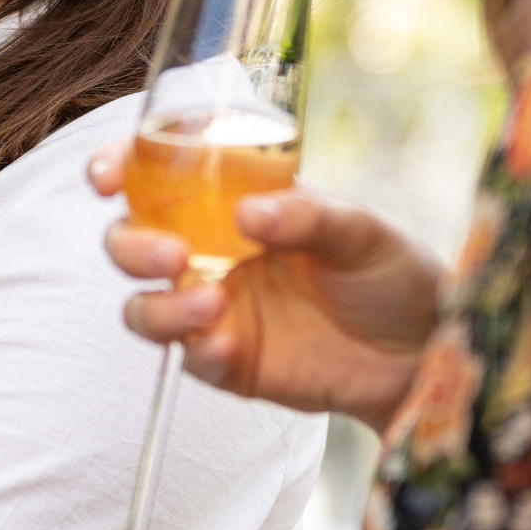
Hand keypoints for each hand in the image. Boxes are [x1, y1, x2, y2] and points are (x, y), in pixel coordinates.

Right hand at [91, 144, 444, 433]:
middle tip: (172, 253)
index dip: (119, 167)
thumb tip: (247, 214)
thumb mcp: (360, 230)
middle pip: (130, 240)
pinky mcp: (227, 361)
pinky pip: (187, 356)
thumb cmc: (392, 274)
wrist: (423, 354)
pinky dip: (197, 349)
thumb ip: (306, 216)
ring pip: (142, 304)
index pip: (158, 174)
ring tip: (210, 305)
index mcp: (234, 200)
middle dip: (132, 245)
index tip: (107, 176)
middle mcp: (211, 250)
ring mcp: (214, 307)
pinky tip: (229, 345)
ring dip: (159, 305)